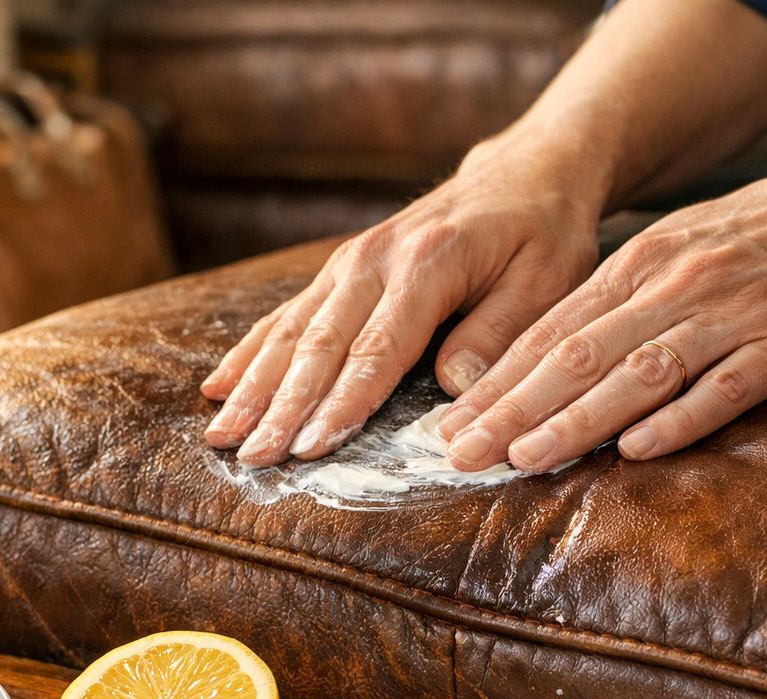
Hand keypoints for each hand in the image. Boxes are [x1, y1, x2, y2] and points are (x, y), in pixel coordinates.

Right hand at [201, 139, 603, 466]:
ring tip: (222, 434)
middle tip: (254, 458)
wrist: (524, 171)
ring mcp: (349, 262)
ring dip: (254, 388)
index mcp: (427, 264)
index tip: (312, 448)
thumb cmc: (542, 232)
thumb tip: (453, 388)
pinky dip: (249, 353)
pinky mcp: (338, 270)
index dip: (341, 403)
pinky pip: (284, 315)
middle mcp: (375, 260)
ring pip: (290, 333)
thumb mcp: (547, 280)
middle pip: (319, 346)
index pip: (376, 349)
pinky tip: (219, 387)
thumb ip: (498, 333)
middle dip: (282, 407)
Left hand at [437, 152, 766, 470]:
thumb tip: (536, 363)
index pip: (548, 334)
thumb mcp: (667, 251)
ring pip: (638, 373)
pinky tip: (636, 450)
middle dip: (512, 408)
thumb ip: (608, 305)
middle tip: (462, 453)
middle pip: (577, 356)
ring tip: (525, 458)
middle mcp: (670, 288)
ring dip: (577, 420)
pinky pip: (725, 387)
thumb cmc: (751, 237)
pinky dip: (679, 418)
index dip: (495, 382)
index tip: (447, 427)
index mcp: (634, 267)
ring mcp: (728, 316)